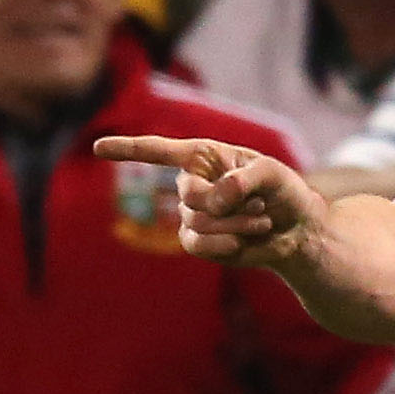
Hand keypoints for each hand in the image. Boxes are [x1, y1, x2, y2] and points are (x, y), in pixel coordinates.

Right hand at [88, 135, 328, 270]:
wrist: (298, 232)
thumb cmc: (286, 193)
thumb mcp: (274, 175)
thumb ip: (244, 179)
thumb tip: (212, 202)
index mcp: (205, 156)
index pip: (158, 151)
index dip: (128, 150)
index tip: (97, 148)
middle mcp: (193, 183)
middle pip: (188, 195)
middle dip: (226, 204)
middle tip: (259, 204)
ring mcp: (193, 215)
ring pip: (196, 223)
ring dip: (233, 226)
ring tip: (259, 221)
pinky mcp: (200, 243)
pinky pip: (196, 245)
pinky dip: (223, 244)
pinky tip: (243, 242)